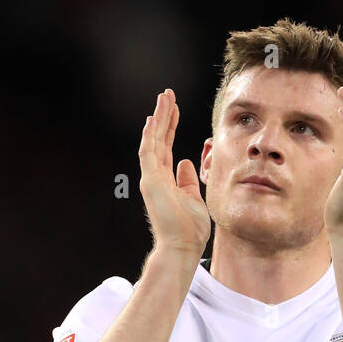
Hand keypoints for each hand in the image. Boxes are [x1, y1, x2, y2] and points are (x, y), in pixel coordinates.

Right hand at [138, 89, 210, 255]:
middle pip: (159, 139)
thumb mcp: (194, 198)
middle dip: (164, 115)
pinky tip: (154, 118)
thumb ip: (188, 180)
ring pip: (153, 140)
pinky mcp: (150, 181)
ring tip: (164, 97)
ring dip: (159, 118)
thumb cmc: (190, 229)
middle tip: (167, 94)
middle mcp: (156, 176)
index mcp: (166, 180)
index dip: (171, 126)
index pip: (166, 146)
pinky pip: (148, 152)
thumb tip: (185, 162)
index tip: (175, 109)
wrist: (183, 247)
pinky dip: (150, 135)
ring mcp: (152, 178)